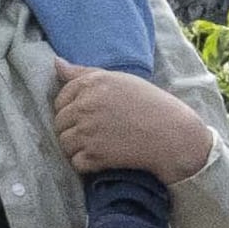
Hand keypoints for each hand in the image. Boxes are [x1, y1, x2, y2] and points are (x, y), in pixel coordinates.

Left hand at [51, 61, 212, 182]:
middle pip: (60, 122)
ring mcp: (88, 131)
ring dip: (78, 148)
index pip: (60, 98)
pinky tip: (105, 158)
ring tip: (100, 145)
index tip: (91, 116)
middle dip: (74, 129)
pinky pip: (75, 162)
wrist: (173, 135)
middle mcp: (86, 105)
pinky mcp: (93, 155)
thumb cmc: (149, 105)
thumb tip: (56, 62)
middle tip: (98, 133)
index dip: (72, 109)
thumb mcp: (118, 80)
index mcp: (92, 83)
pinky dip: (87, 164)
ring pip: (64, 143)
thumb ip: (84, 72)